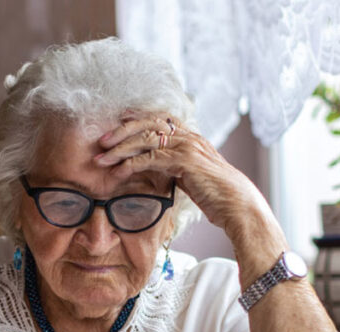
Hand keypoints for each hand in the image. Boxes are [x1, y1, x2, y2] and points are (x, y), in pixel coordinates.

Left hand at [93, 112, 277, 240]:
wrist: (237, 205)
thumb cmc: (217, 195)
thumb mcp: (192, 176)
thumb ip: (176, 167)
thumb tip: (157, 169)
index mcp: (191, 138)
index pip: (160, 119)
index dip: (138, 118)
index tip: (118, 120)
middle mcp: (189, 137)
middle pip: (149, 123)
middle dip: (122, 130)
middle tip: (102, 141)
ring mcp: (188, 147)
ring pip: (146, 139)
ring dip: (120, 148)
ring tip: (102, 158)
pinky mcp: (185, 162)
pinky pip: (151, 158)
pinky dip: (131, 164)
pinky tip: (118, 171)